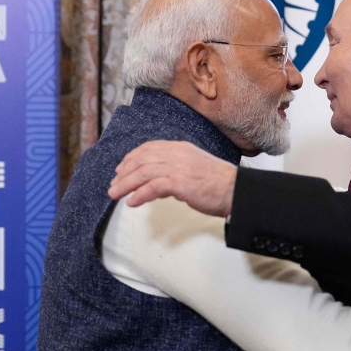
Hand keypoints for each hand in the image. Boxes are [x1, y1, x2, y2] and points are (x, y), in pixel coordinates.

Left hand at [108, 140, 237, 216]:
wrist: (236, 189)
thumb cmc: (218, 184)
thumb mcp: (194, 169)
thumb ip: (175, 171)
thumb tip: (157, 184)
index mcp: (180, 148)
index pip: (149, 148)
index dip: (131, 158)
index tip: (121, 169)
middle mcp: (177, 154)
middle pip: (142, 160)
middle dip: (124, 173)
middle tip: (113, 185)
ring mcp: (178, 167)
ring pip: (143, 172)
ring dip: (126, 184)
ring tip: (115, 194)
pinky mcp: (180, 182)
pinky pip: (153, 187)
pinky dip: (140, 194)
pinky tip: (132, 202)